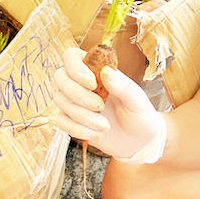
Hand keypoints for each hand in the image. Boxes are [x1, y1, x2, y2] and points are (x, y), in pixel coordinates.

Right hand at [53, 47, 166, 162]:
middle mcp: (81, 83)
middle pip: (60, 78)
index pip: (71, 57)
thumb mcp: (136, 99)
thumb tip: (106, 71)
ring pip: (59, 100)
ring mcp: (74, 102)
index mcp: (96, 70)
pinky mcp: (71, 121)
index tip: (92, 83)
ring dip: (81, 115)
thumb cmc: (139, 114)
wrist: (140, 141)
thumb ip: (122, 85)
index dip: (75, 68)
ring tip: (104, 125)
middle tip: (99, 106)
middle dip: (77, 94)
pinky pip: (61, 121)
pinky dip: (78, 129)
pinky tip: (96, 133)